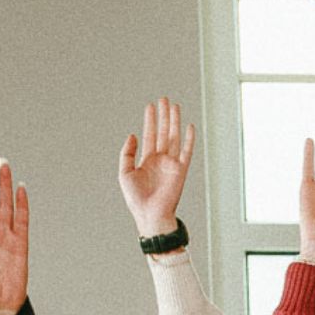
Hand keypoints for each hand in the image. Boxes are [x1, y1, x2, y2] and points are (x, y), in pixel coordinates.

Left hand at [118, 98, 195, 240]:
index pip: (150, 135)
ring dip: (174, 121)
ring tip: (174, 106)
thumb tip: (132, 135)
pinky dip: (189, 139)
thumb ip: (127, 153)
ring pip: (174, 137)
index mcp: (147, 160)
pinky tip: (189, 126)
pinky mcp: (181, 170)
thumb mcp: (124, 173)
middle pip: (163, 132)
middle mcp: (161, 160)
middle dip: (163, 116)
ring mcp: (172, 164)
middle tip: (164, 99)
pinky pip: (186, 152)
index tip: (150, 106)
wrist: (150, 215)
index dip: (150, 120)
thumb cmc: (136, 199)